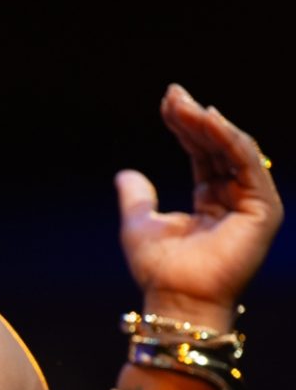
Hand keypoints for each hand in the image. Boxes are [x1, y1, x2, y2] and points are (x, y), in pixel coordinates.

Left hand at [115, 83, 282, 327]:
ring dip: (209, 124)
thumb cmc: (158, 268)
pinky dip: (228, 139)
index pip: (202, 153)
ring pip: (234, 150)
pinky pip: (247, 164)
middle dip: (195, 118)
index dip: (185, 126)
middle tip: (173, 93)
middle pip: (218, 147)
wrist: (174, 296)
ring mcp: (253, 203)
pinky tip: (209, 120)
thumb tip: (125, 174)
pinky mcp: (263, 210)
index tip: (167, 101)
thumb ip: (137, 197)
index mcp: (211, 200)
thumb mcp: (141, 222)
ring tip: (185, 104)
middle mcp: (235, 198)